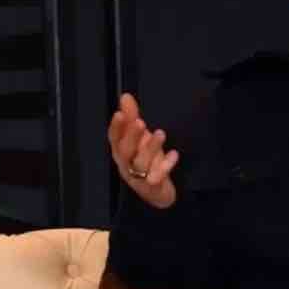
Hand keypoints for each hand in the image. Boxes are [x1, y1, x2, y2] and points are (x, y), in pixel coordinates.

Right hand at [107, 93, 179, 208]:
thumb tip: (125, 96)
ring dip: (150, 148)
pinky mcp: (153, 186)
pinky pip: (158, 176)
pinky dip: (166, 165)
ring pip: (141, 163)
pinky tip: (174, 155)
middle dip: (131, 136)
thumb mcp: (138, 138)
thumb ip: (132, 117)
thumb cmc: (144, 161)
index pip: (114, 138)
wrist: (155, 191)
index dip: (116, 127)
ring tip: (160, 134)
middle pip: (125, 151)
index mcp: (120, 151)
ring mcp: (139, 176)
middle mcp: (126, 164)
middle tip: (139, 123)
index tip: (120, 114)